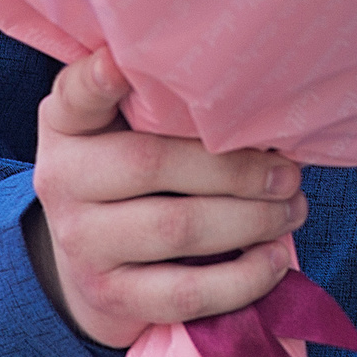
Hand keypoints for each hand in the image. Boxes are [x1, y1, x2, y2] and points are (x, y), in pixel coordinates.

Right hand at [24, 49, 306, 347]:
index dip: (98, 78)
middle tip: (290, 171)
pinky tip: (276, 258)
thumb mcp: (124, 122)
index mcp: (68, 123)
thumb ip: (158, 99)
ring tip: (293, 207)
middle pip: (151, 163)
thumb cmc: (131, 165)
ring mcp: (80, 242)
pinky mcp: (110, 294)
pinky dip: (241, 279)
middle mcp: (62, 178)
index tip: (121, 62)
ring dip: (251, 218)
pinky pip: (184, 292)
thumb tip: (253, 92)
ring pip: (177, 227)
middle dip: (235, 167)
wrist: (95, 255)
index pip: (77, 94)